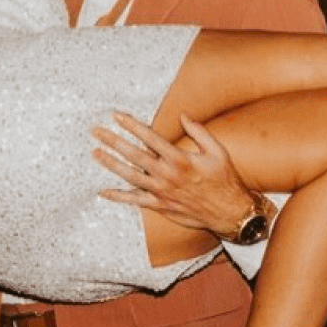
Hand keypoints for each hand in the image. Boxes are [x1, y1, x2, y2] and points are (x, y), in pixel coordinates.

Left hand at [92, 111, 255, 239]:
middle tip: (96, 131)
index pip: (150, 138)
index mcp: (180, 159)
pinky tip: (103, 191)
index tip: (116, 116)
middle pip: (134, 155)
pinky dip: (119, 196)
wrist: (230, 212)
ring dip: (111, 164)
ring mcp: (162, 191)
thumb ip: (199, 132)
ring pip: (130, 176)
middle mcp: (167, 175)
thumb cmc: (225, 180)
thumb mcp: (218, 151)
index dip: (132, 125)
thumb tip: (183, 115)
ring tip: (95, 153)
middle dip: (113, 141)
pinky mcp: (160, 205)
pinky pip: (135, 201)